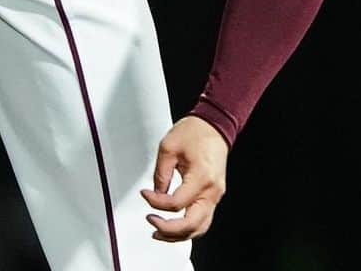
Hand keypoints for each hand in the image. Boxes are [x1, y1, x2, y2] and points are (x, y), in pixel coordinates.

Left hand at [140, 115, 228, 241]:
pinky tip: (175, 227)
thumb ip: (160, 174)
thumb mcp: (168, 147)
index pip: (176, 203)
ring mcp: (215, 195)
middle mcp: (211, 190)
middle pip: (191, 225)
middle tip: (151, 221)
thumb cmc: (195, 132)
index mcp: (201, 177)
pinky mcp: (214, 195)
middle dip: (169, 230)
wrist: (214, 125)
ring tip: (160, 232)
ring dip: (179, 235)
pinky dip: (188, 227)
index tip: (145, 194)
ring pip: (199, 228)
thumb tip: (156, 194)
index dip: (156, 202)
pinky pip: (203, 219)